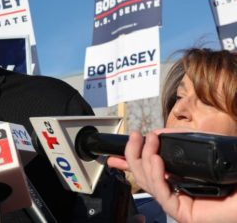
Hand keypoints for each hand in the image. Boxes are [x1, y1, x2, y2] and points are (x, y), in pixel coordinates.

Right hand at [108, 130, 236, 222]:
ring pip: (147, 182)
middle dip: (132, 153)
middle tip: (135, 135)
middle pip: (142, 174)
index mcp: (178, 179)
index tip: (120, 148)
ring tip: (148, 140)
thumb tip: (159, 133)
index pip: (149, 169)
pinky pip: (161, 193)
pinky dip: (155, 174)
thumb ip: (183, 141)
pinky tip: (156, 160)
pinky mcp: (182, 214)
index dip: (131, 159)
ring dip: (143, 158)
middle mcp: (175, 192)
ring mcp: (178, 204)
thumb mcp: (204, 150)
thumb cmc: (235, 177)